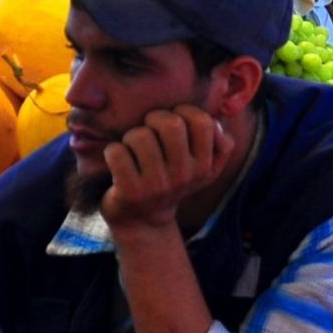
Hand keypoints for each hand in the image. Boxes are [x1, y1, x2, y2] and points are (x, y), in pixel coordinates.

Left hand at [101, 107, 235, 230]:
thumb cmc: (171, 181)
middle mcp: (185, 177)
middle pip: (171, 124)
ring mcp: (158, 186)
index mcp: (205, 167)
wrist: (143, 220)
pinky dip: (113, 151)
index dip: (185, 112)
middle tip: (149, 129)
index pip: (203, 123)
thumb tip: (217, 120)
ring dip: (131, 136)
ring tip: (134, 148)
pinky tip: (119, 161)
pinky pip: (117, 152)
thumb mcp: (204, 169)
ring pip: (140, 136)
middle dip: (154, 118)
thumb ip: (219, 144)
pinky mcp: (131, 192)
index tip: (176, 121)